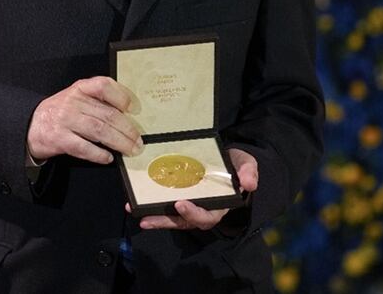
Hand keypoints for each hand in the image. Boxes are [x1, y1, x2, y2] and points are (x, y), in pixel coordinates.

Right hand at [27, 76, 142, 163]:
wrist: (30, 125)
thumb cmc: (59, 112)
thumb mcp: (75, 98)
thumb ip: (97, 102)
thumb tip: (127, 117)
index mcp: (79, 89)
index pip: (103, 86)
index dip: (121, 97)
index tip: (133, 109)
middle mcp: (72, 102)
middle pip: (107, 115)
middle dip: (128, 130)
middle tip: (139, 141)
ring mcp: (65, 120)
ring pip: (100, 131)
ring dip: (119, 142)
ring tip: (130, 150)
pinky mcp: (59, 139)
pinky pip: (84, 148)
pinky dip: (99, 154)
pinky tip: (108, 158)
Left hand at [130, 148, 257, 230]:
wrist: (228, 160)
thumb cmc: (236, 165)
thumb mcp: (246, 164)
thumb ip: (249, 172)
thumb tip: (250, 183)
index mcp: (220, 205)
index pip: (207, 216)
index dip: (194, 213)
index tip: (180, 204)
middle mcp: (203, 209)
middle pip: (184, 221)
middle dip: (165, 221)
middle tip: (147, 218)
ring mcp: (190, 205)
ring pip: (171, 217)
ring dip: (153, 218)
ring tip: (133, 212)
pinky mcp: (178, 198)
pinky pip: (164, 207)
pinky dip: (151, 208)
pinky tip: (132, 204)